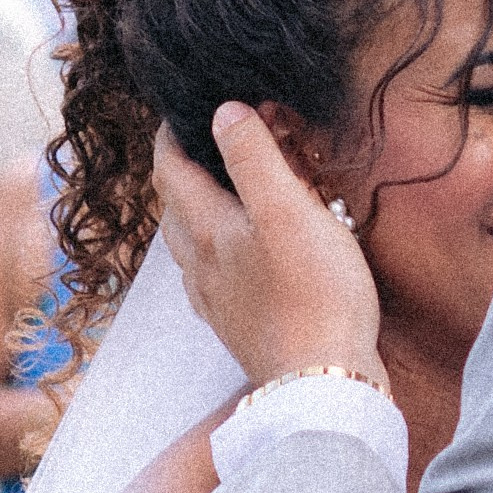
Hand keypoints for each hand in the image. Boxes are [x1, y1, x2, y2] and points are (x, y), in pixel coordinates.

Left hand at [153, 107, 386, 392]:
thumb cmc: (314, 296)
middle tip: (217, 146)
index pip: (169, 168)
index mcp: (205, 231)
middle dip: (187, 169)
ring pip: (193, 245)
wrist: (324, 385)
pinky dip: (223, 253)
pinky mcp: (240, 328)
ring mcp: (217, 303)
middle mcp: (199, 267)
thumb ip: (253, 157)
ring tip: (232, 195)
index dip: (172, 132)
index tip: (187, 108)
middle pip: (176, 207)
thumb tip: (224, 113)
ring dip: (204, 212)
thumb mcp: (288, 211)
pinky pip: (216, 279)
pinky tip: (245, 258)